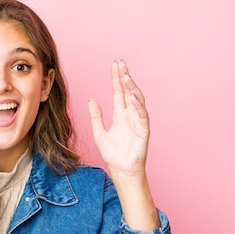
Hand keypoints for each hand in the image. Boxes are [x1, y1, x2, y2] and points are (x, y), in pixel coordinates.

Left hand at [88, 60, 148, 177]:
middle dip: (124, 77)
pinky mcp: (143, 130)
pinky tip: (132, 95)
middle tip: (121, 63)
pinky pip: (142, 114)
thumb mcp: (98, 133)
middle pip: (127, 91)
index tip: (115, 65)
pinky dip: (137, 104)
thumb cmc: (113, 154)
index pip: (118, 92)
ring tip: (126, 76)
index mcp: (120, 114)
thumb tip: (91, 100)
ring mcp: (138, 121)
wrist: (121, 170)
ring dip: (131, 87)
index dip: (116, 78)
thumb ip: (96, 116)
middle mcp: (130, 115)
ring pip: (136, 99)